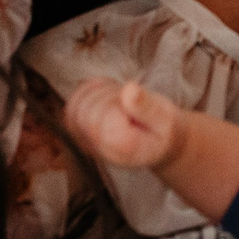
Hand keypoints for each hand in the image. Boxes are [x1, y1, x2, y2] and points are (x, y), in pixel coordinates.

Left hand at [63, 78, 183, 170]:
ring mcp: (86, 142)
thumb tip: (129, 90)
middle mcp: (98, 148)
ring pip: (77, 103)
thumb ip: (147, 106)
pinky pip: (72, 105)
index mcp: (120, 147)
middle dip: (110, 94)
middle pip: (88, 108)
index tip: (138, 102)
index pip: (103, 113)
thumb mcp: (166, 118)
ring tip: (121, 100)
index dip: (120, 98)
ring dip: (100, 92)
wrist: (158, 146)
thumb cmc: (163, 131)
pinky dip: (89, 93)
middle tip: (131, 101)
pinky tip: (109, 98)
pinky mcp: (79, 132)